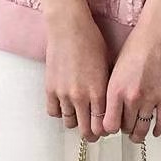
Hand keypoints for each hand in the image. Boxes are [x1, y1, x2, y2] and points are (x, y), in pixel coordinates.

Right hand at [45, 6, 110, 142]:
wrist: (68, 26)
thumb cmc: (91, 40)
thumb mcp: (108, 64)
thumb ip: (107, 88)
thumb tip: (110, 103)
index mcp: (98, 92)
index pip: (102, 125)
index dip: (105, 130)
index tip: (105, 127)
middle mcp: (80, 97)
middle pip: (86, 130)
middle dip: (92, 133)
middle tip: (93, 130)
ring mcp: (63, 94)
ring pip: (69, 123)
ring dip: (76, 121)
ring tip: (79, 114)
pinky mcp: (50, 88)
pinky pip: (53, 112)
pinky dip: (60, 111)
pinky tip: (65, 104)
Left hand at [103, 16, 160, 142]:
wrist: (157, 32)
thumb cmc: (135, 44)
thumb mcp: (114, 68)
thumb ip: (112, 90)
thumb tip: (109, 108)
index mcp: (115, 89)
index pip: (108, 125)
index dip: (108, 127)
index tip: (110, 125)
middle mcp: (132, 97)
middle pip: (125, 128)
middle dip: (123, 128)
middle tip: (124, 124)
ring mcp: (151, 99)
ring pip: (142, 129)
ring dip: (138, 133)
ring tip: (136, 132)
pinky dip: (158, 129)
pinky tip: (154, 129)